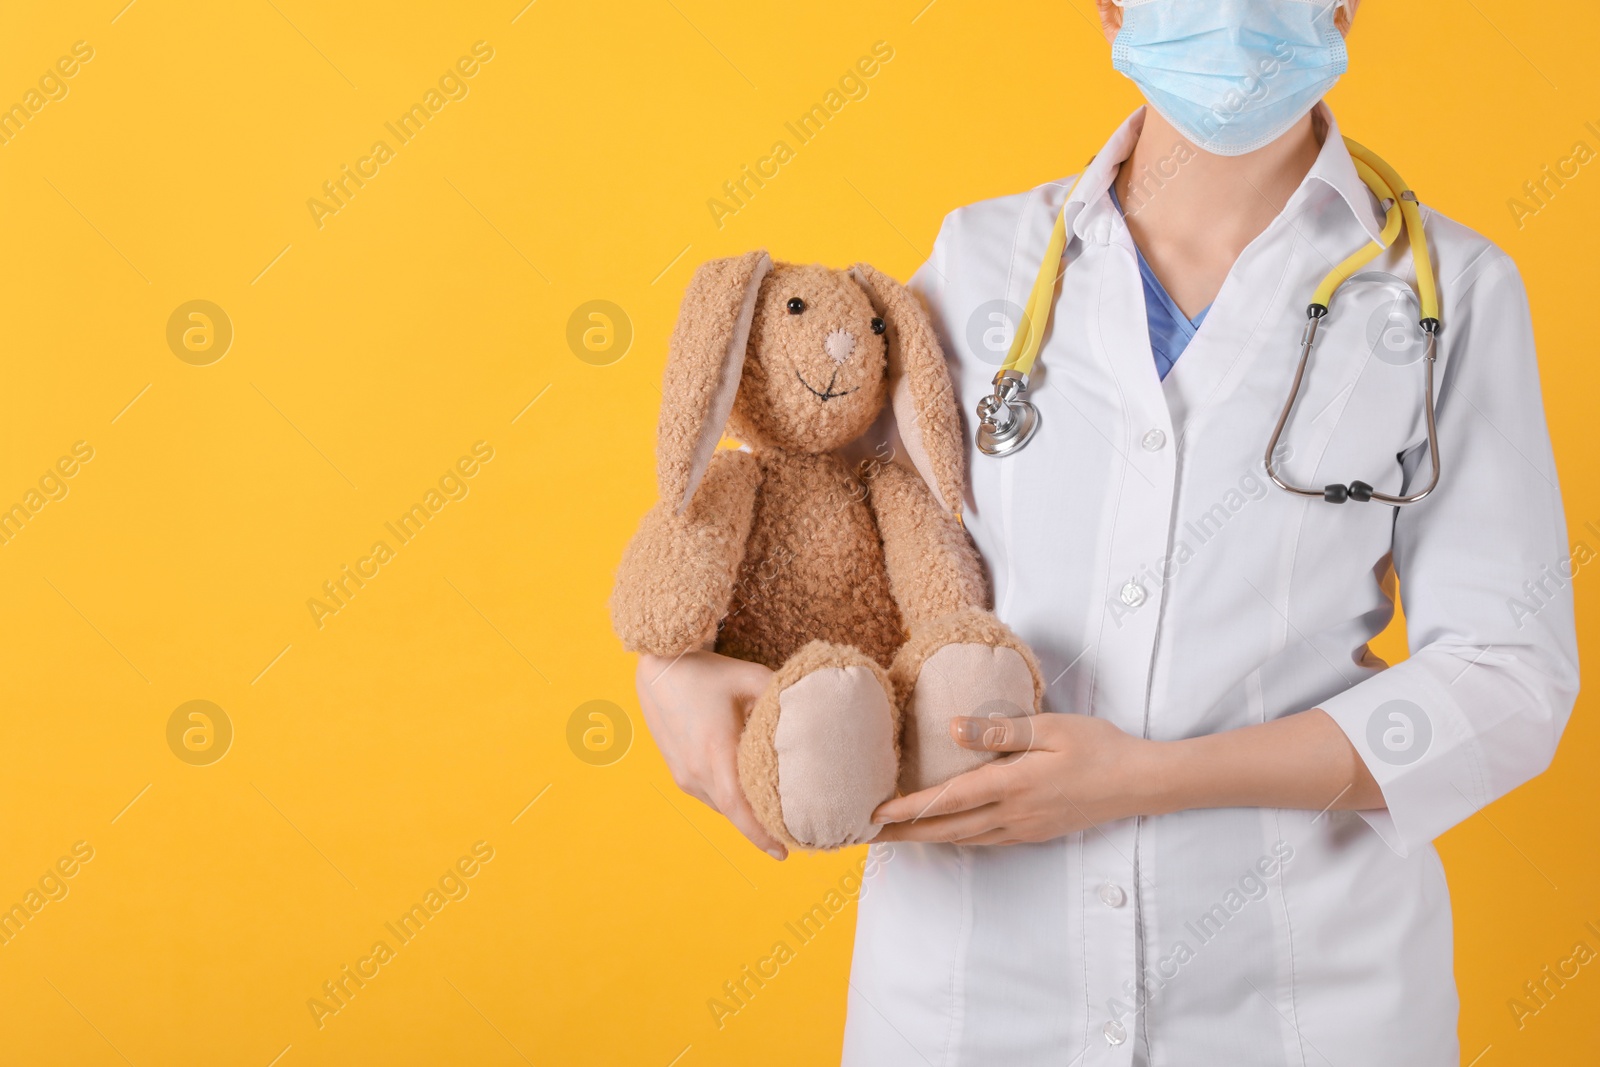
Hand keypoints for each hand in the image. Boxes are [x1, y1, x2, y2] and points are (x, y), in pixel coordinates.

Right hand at [635, 650, 786, 858]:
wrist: (660, 669)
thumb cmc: (707, 672)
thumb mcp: (751, 677)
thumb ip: (782, 698)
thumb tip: (814, 713)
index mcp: (715, 751)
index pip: (739, 808)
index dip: (759, 835)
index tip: (782, 853)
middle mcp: (695, 770)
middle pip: (732, 814)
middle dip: (759, 829)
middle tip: (790, 837)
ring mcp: (683, 773)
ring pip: (720, 806)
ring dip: (743, 814)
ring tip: (772, 817)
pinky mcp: (677, 770)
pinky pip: (708, 795)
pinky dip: (728, 800)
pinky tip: (746, 793)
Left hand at [872, 712, 1152, 845]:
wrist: (1140, 783)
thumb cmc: (1098, 747)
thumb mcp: (1050, 728)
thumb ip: (1000, 730)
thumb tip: (953, 728)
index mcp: (1013, 785)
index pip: (949, 800)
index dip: (909, 808)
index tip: (875, 814)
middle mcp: (1013, 814)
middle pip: (948, 829)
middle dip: (905, 834)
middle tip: (868, 836)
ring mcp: (1024, 828)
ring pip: (965, 839)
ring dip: (928, 838)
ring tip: (897, 836)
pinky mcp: (1036, 832)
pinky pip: (986, 840)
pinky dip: (958, 838)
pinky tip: (947, 833)